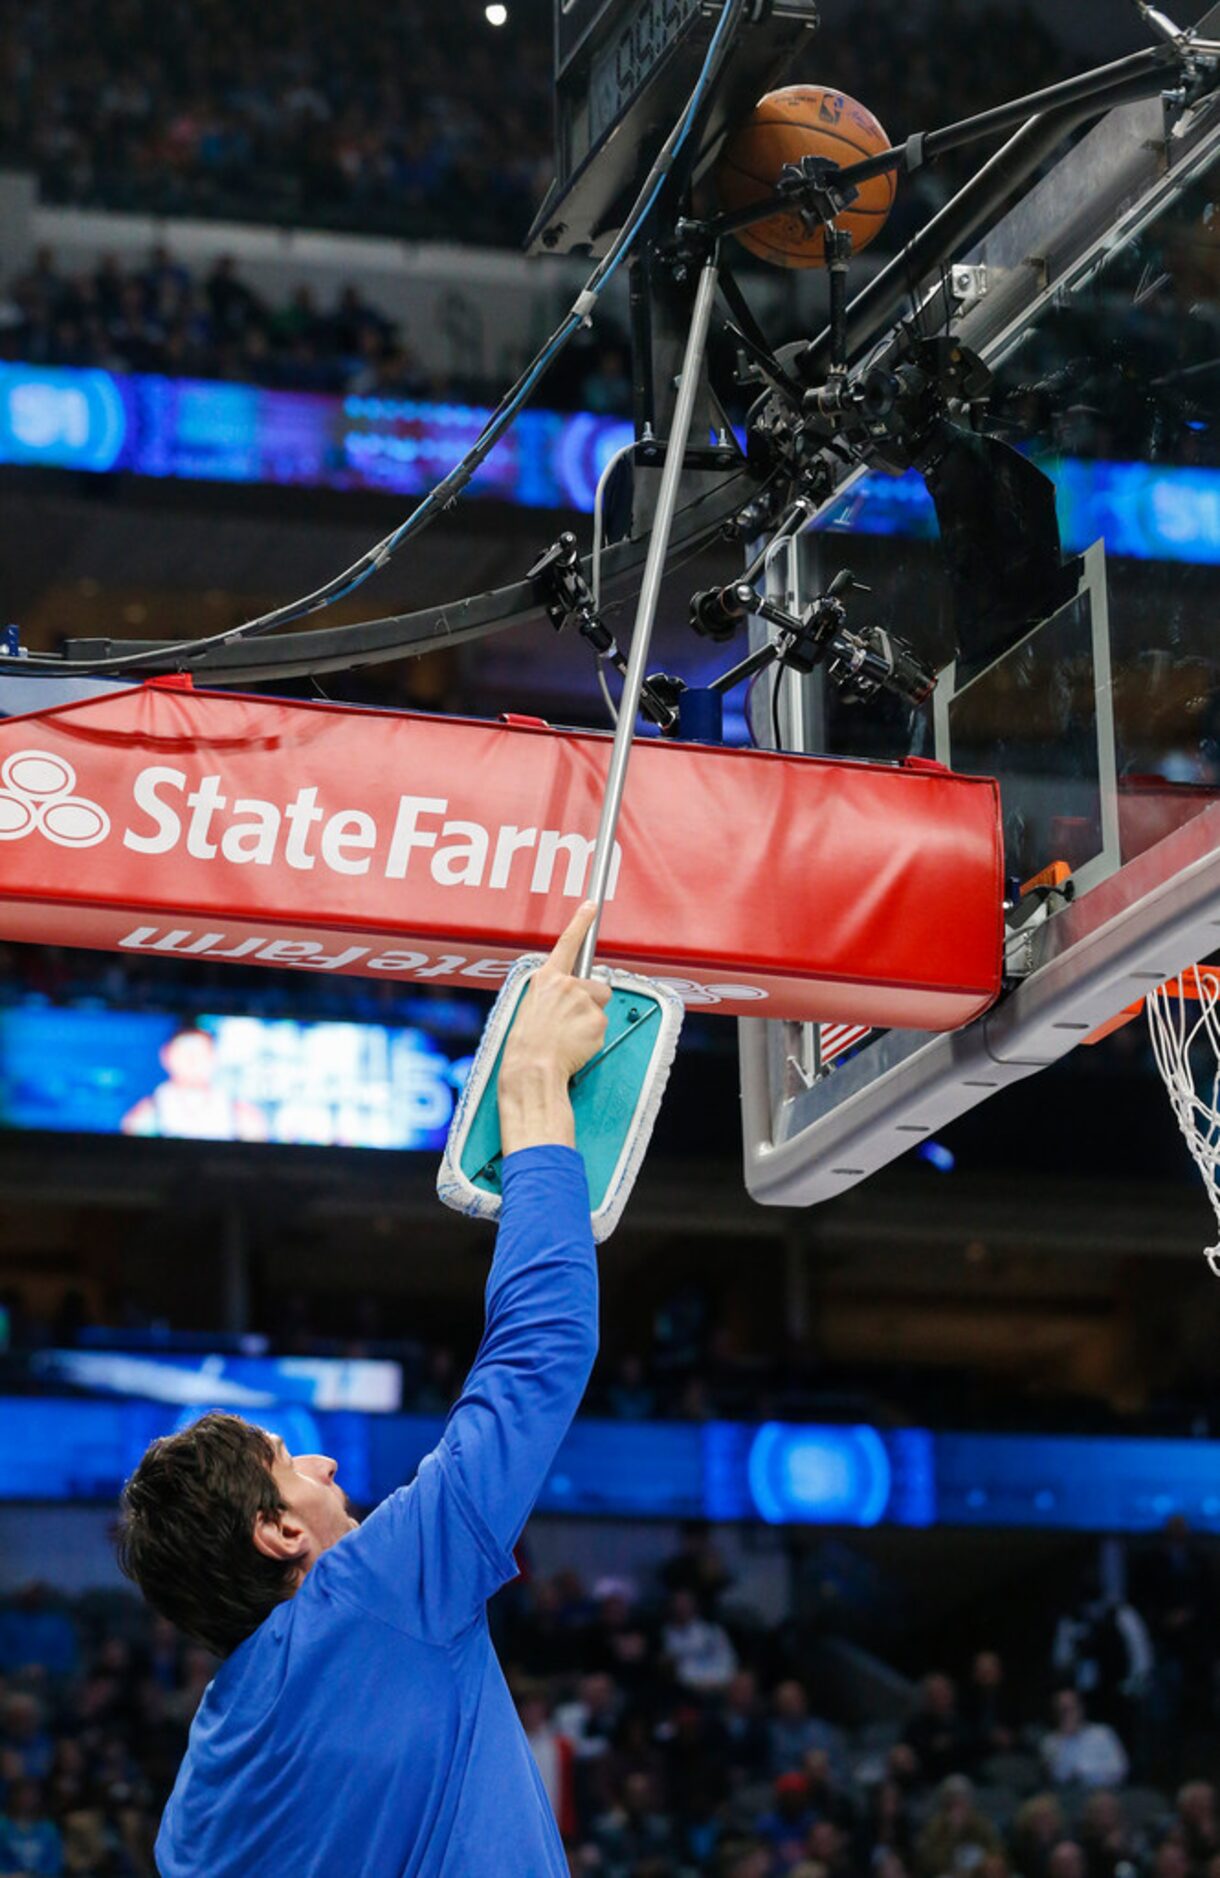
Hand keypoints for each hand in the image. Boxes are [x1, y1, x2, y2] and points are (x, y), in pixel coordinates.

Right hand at [498, 902, 611, 1152]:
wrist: (531, 1068)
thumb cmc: (525, 1044)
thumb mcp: (531, 1007)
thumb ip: (552, 994)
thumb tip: (571, 996)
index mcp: (546, 979)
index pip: (567, 943)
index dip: (581, 922)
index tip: (591, 905)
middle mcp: (567, 985)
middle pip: (596, 987)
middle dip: (590, 1003)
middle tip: (568, 1023)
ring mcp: (583, 1001)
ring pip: (599, 1009)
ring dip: (589, 1022)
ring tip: (567, 1038)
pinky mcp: (596, 1020)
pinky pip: (601, 1028)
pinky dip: (591, 1038)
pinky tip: (574, 1046)